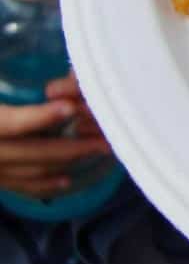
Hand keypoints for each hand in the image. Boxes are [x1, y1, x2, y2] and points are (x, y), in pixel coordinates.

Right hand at [0, 73, 110, 197]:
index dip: (39, 117)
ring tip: (97, 151)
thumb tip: (67, 75)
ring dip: (66, 164)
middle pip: (30, 152)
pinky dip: (43, 185)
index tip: (69, 108)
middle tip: (104, 138)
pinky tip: (66, 180)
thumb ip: (20, 89)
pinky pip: (19, 188)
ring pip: (29, 172)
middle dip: (71, 148)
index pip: (9, 123)